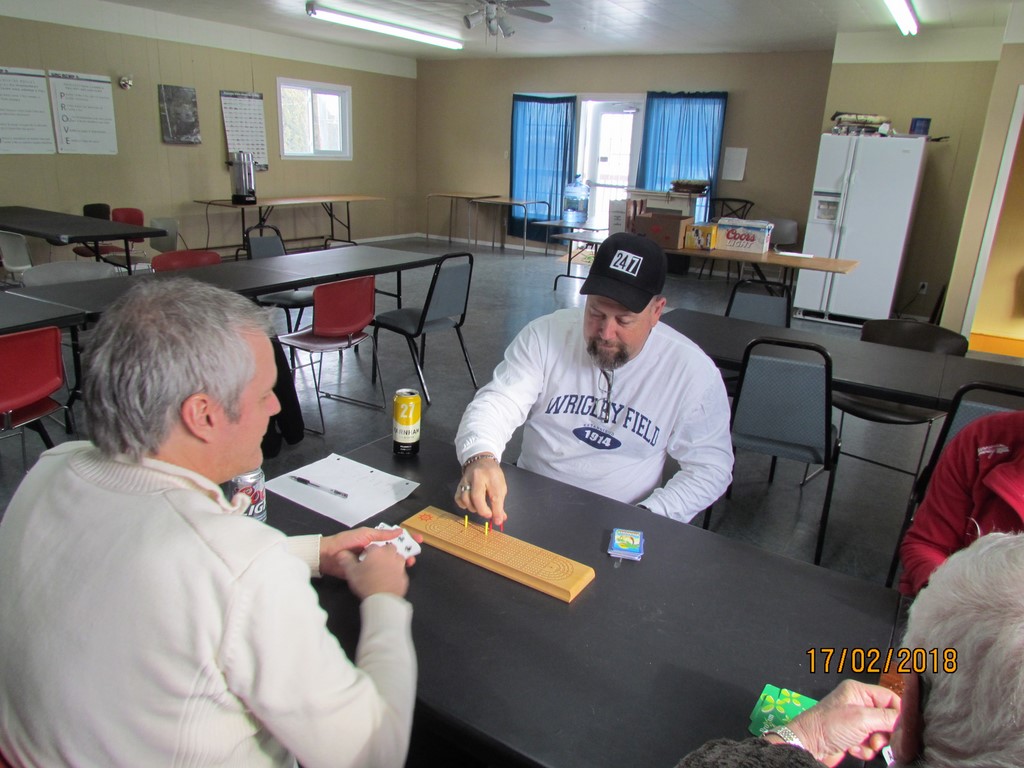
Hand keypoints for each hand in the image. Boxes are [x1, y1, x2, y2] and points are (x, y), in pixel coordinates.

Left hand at [318, 527, 421, 579]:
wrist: (328, 557)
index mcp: (375, 540)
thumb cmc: (345, 542)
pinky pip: (382, 573)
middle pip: (395, 551)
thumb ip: (381, 534)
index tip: (418, 539)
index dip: (407, 538)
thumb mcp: (364, 534)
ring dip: (401, 562)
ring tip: (408, 563)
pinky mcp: (368, 573)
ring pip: (391, 562)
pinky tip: (398, 573)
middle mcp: (376, 551)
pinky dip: (391, 573)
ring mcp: (373, 563)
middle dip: (407, 551)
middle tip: (415, 554)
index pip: (394, 538)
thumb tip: (399, 530)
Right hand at [340, 544, 409, 599]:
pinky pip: (400, 571)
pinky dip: (396, 573)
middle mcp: (390, 555)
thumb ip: (346, 561)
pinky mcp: (404, 577)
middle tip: (376, 561)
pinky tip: (390, 579)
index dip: (368, 551)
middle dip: (383, 552)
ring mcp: (399, 566)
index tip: (365, 557)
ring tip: (385, 568)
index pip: (372, 546)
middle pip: (389, 548)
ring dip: (393, 560)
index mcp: (376, 552)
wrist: (382, 600)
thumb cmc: (366, 583)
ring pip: (398, 558)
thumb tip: (341, 554)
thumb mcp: (351, 572)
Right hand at [453, 455, 506, 525]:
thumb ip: (500, 503)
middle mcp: (477, 476)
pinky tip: (469, 505)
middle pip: (476, 496)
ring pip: (465, 498)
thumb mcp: (500, 486)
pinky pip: (458, 497)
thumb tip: (500, 519)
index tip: (497, 519)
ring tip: (479, 508)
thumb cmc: (493, 475)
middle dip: (482, 510)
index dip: (496, 510)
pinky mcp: (459, 484)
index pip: (494, 495)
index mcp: (491, 476)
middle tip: (488, 514)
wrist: (480, 461)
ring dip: (473, 508)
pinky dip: (463, 504)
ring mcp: (466, 480)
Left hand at [784, 679, 900, 766]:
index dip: (898, 713)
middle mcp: (858, 703)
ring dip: (874, 743)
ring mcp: (855, 721)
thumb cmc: (831, 725)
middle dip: (884, 732)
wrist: (809, 745)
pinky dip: (865, 749)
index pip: (890, 697)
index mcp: (859, 691)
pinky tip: (853, 749)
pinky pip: (869, 743)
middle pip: (886, 718)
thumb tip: (907, 722)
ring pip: (879, 733)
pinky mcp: (852, 736)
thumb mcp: (862, 718)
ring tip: (864, 745)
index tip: (902, 728)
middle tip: (877, 740)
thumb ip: (887, 718)